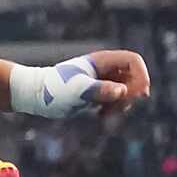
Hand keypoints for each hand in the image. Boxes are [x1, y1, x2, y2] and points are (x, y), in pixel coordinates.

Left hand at [10, 50, 149, 119]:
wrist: (34, 96)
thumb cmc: (53, 90)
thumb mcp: (77, 91)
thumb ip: (99, 89)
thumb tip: (122, 91)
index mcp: (102, 61)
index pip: (134, 61)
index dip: (141, 76)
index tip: (137, 95)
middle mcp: (104, 68)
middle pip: (134, 77)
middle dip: (130, 94)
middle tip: (117, 108)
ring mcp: (102, 80)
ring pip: (126, 90)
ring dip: (122, 103)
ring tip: (104, 113)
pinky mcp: (97, 92)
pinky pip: (116, 99)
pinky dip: (114, 108)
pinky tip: (100, 115)